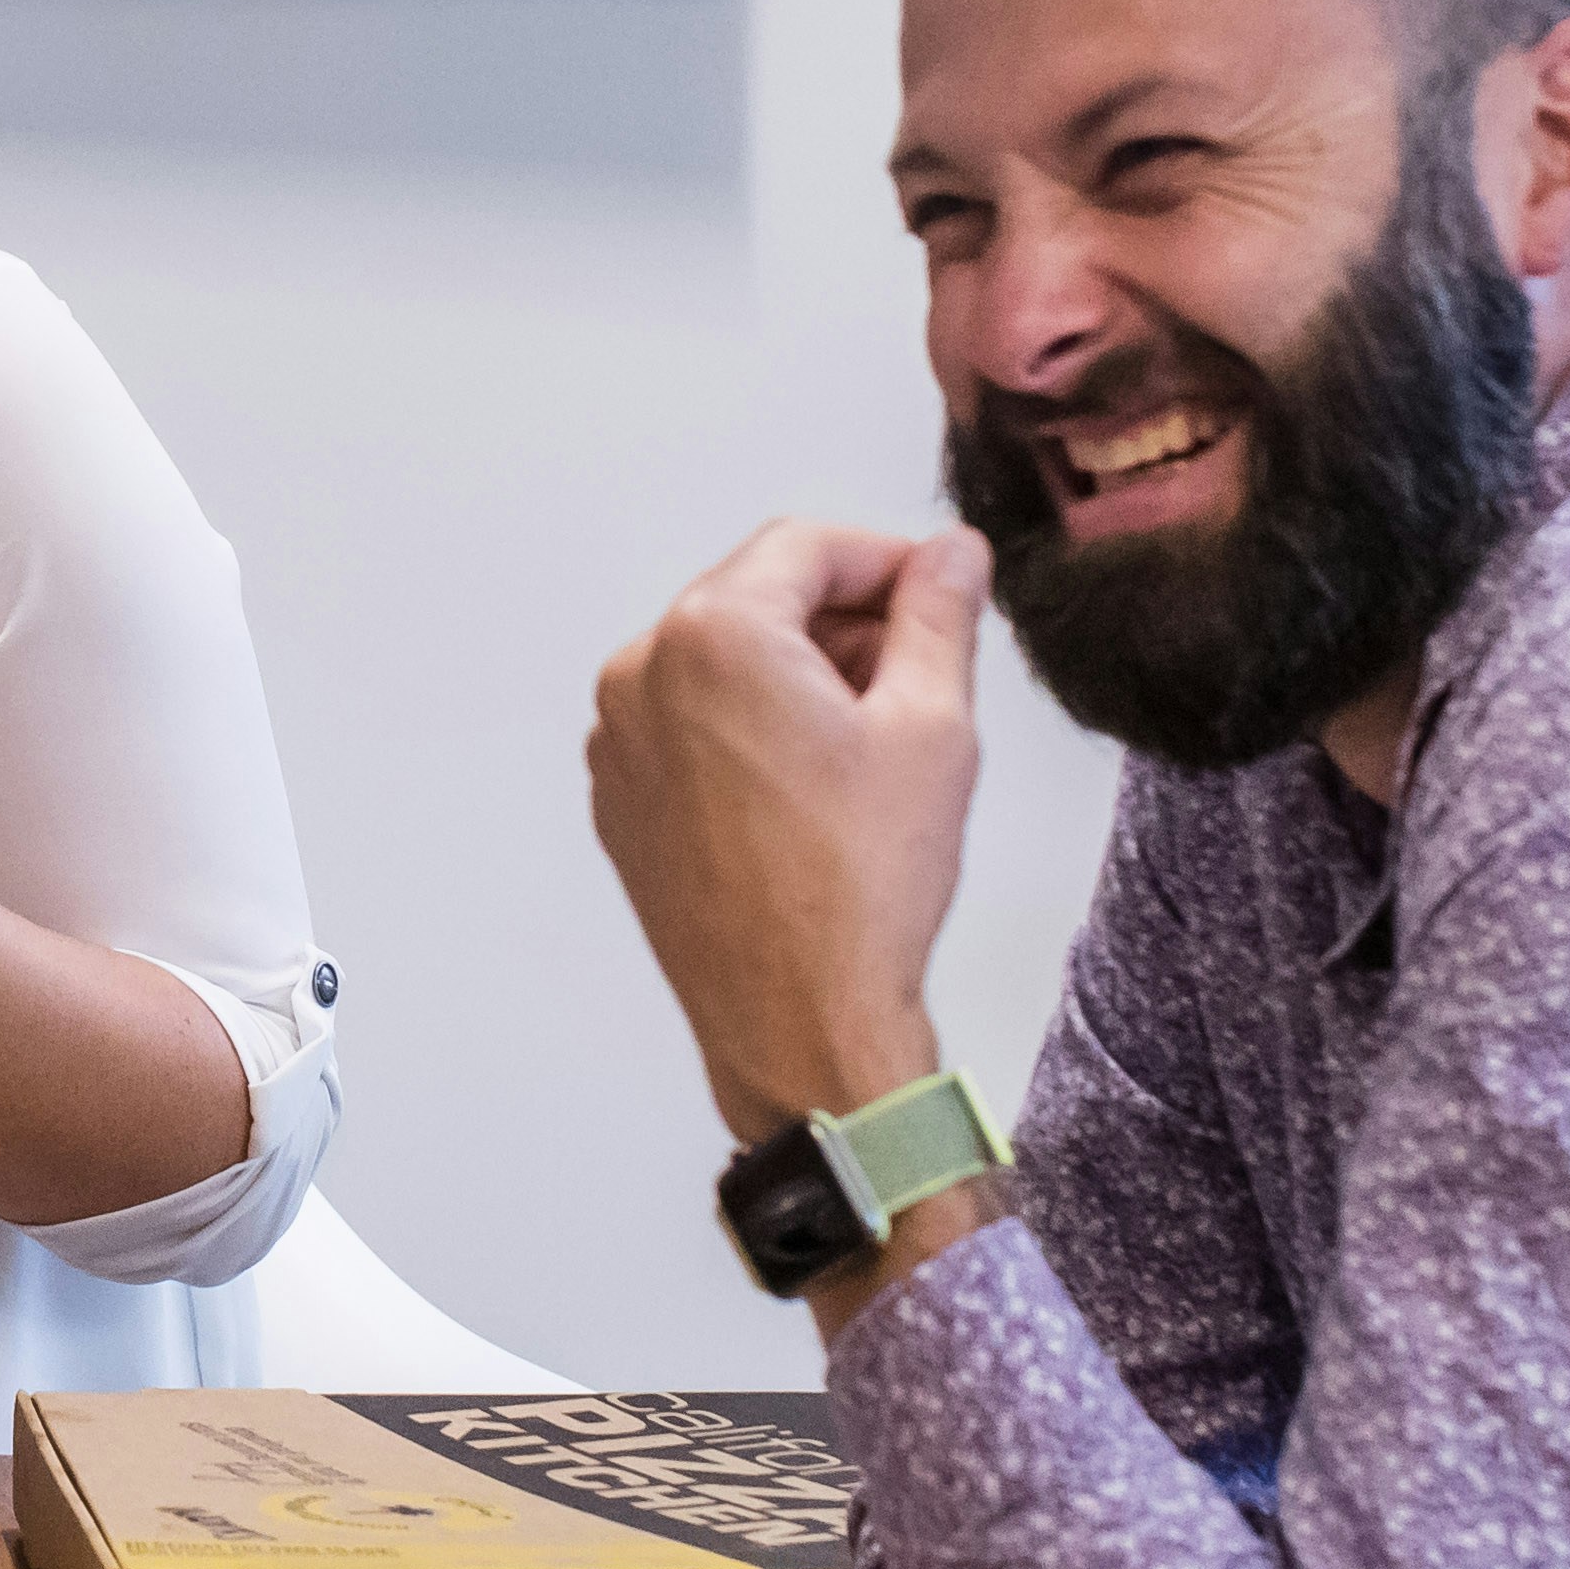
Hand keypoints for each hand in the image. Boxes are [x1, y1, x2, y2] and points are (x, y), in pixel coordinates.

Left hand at [589, 520, 988, 1141]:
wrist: (798, 1021)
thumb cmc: (861, 888)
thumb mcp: (933, 725)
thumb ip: (940, 614)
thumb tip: (951, 553)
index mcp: (712, 635)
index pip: (808, 547)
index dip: (889, 560)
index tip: (942, 591)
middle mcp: (641, 674)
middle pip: (758, 597)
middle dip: (844, 619)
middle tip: (922, 673)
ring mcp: (618, 741)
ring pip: (722, 661)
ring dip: (798, 673)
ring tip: (873, 740)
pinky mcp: (620, 799)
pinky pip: (689, 724)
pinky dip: (750, 726)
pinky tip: (815, 786)